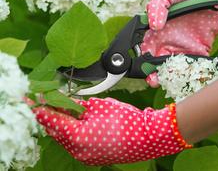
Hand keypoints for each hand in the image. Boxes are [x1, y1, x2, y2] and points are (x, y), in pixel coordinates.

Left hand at [34, 97, 190, 165]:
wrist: (148, 137)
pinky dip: (73, 132)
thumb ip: (80, 106)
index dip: (39, 108)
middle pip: (56, 131)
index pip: (51, 120)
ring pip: (65, 138)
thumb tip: (69, 104)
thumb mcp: (100, 106)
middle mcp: (78, 150)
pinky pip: (76, 144)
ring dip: (63, 124)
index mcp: (77, 136)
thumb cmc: (126, 120)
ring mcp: (86, 156)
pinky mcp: (93, 157)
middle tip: (47, 101)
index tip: (29, 100)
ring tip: (65, 109)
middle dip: (51, 115)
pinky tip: (79, 121)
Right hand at [141, 0, 217, 85]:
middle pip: (156, 63)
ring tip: (167, 80)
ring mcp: (183, 47)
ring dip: (169, 76)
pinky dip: (189, 72)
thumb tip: (153, 26)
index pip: (145, 49)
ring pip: (173, 67)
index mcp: (156, 31)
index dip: (142, 60)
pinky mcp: (198, 51)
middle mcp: (167, 42)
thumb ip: (156, 8)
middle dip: (153, 74)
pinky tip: (185, 75)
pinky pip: (192, 65)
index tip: (142, 67)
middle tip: (154, 80)